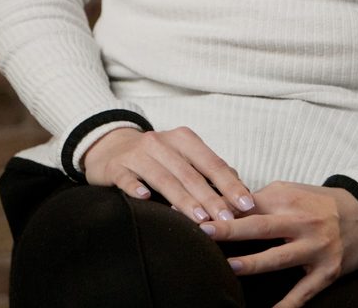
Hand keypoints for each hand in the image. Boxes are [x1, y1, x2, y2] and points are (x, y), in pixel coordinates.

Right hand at [80, 125, 256, 222]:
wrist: (110, 146)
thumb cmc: (156, 157)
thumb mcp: (183, 156)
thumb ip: (209, 170)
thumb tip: (240, 188)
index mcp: (182, 139)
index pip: (211, 162)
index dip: (229, 184)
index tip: (247, 204)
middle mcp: (160, 142)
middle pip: (189, 173)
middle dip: (210, 197)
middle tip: (227, 219)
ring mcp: (136, 154)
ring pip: (163, 178)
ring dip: (182, 199)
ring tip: (199, 219)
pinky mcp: (116, 167)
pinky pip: (126, 177)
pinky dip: (135, 186)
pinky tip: (145, 198)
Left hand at [195, 182, 357, 307]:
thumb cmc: (318, 203)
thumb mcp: (290, 192)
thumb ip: (258, 199)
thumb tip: (219, 204)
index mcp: (288, 199)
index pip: (248, 205)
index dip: (221, 209)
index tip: (194, 213)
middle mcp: (303, 223)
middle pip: (261, 227)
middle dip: (230, 230)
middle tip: (203, 233)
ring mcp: (316, 248)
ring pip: (279, 258)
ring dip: (253, 264)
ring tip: (229, 266)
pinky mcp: (327, 271)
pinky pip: (303, 291)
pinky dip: (287, 305)